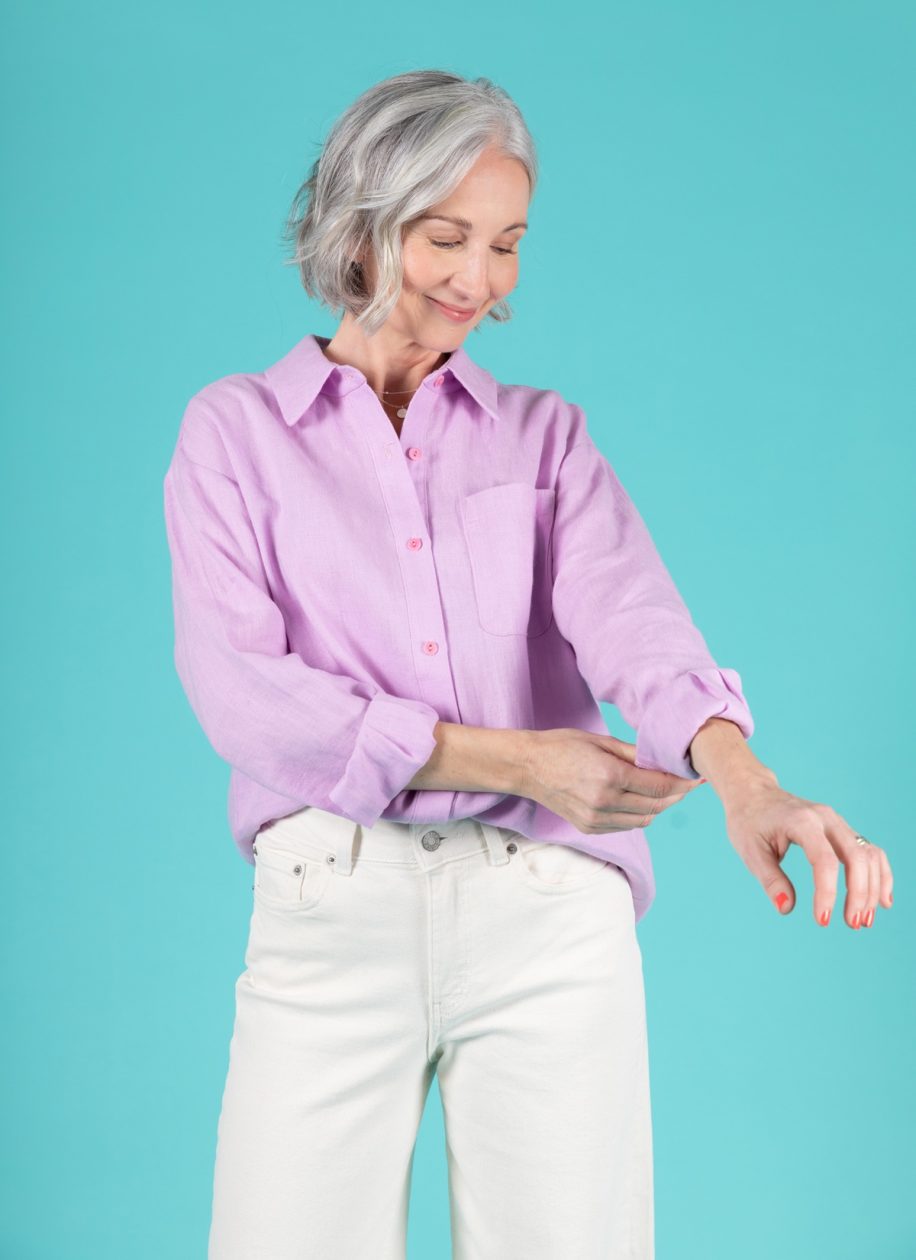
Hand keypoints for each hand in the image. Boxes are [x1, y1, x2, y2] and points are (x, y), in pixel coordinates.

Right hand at [521, 728, 703, 833]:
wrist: (527, 767)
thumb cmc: (562, 746)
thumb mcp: (601, 740)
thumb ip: (635, 753)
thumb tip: (664, 759)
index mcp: (609, 776)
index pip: (659, 786)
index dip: (682, 782)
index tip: (696, 776)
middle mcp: (604, 802)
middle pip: (656, 806)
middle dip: (677, 795)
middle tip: (689, 784)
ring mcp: (596, 819)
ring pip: (644, 820)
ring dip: (660, 807)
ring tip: (669, 791)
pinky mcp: (590, 828)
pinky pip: (627, 825)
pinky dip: (641, 815)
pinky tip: (643, 800)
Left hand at [721, 777, 893, 927]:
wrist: (753, 793)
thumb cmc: (748, 821)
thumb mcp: (750, 850)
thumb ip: (770, 879)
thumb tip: (786, 908)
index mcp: (801, 821)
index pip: (825, 860)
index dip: (827, 892)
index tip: (821, 920)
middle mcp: (826, 818)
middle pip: (856, 857)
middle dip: (859, 894)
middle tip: (852, 924)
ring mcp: (837, 822)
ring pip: (869, 854)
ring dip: (872, 888)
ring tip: (863, 920)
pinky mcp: (842, 829)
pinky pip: (869, 851)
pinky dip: (879, 874)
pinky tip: (881, 900)